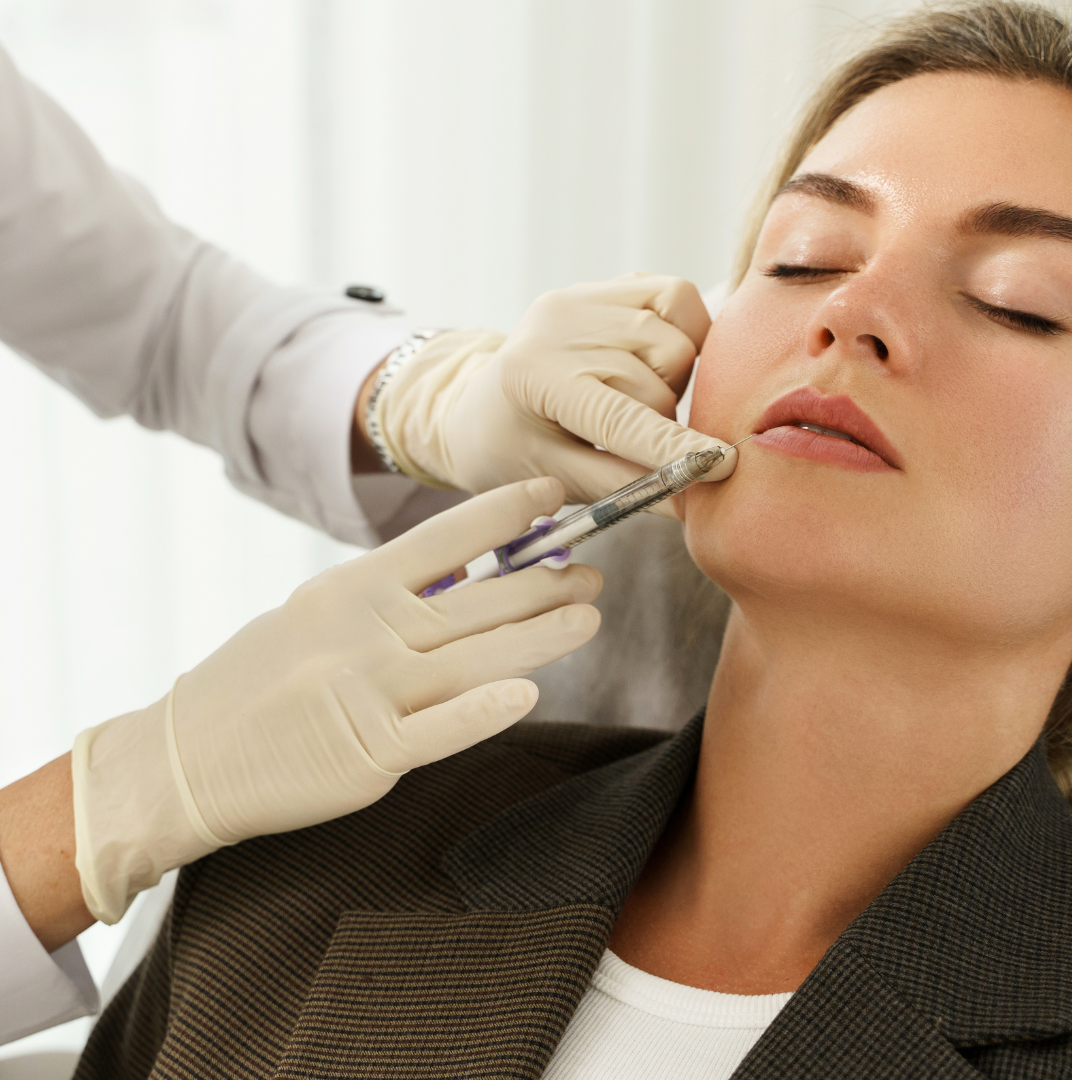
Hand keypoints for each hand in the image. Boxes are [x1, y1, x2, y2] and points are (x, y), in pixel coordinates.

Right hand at [72, 479, 600, 923]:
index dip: (504, 516)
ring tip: (588, 616)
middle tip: (591, 573)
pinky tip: (529, 694)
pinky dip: (484, 711)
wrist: (187, 758)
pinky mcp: (368, 755)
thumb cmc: (257, 682)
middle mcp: (366, 632)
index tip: (551, 500)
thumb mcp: (315, 613)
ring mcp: (368, 692)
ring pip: (475, 656)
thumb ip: (388, 596)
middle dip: (543, 583)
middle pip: (476, 600)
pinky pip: (440, 730)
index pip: (442, 539)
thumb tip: (468, 576)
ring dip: (540, 635)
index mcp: (352, 589)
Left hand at [370, 273, 737, 514]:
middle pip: (659, 377)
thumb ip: (620, 488)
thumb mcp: (555, 480)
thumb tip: (687, 501)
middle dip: (661, 421)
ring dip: (671, 382)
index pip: (620, 416)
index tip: (720, 466)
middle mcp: (558, 322)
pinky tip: (652, 363)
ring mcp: (582, 296)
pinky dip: (682, 333)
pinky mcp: (604, 285)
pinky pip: (675, 296)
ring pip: (676, 340)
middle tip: (629, 441)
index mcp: (533, 374)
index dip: (674, 446)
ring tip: (633, 403)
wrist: (478, 405)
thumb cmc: (508, 449)